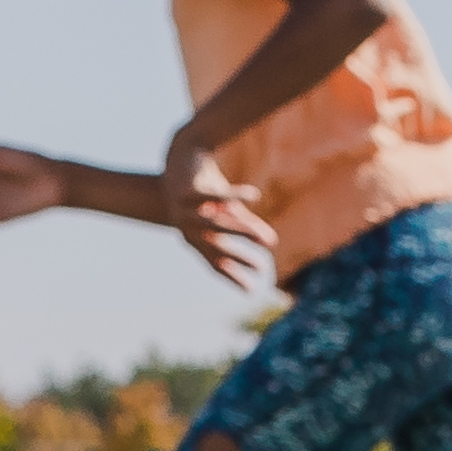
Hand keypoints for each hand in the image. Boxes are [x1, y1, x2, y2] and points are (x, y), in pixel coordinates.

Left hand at [161, 145, 272, 286]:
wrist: (179, 160)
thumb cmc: (204, 191)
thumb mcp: (227, 211)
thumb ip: (247, 226)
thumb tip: (273, 242)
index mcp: (197, 239)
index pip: (216, 262)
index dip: (233, 276)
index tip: (251, 290)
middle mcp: (190, 229)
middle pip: (217, 247)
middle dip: (240, 258)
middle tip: (262, 267)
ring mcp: (188, 211)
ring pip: (218, 224)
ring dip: (242, 230)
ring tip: (266, 237)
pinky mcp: (191, 190)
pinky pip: (215, 196)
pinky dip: (236, 196)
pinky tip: (255, 195)